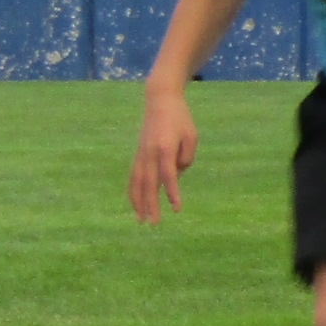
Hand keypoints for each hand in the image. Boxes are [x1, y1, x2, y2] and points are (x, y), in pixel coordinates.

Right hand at [130, 88, 197, 220]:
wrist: (160, 101)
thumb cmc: (181, 119)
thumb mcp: (191, 136)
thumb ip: (186, 157)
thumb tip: (175, 176)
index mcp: (166, 148)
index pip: (168, 176)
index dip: (172, 193)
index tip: (176, 209)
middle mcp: (150, 152)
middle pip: (149, 183)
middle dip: (150, 205)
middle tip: (153, 224)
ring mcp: (141, 153)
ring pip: (137, 182)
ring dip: (138, 202)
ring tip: (141, 220)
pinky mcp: (138, 154)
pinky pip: (133, 176)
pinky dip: (133, 191)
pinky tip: (135, 205)